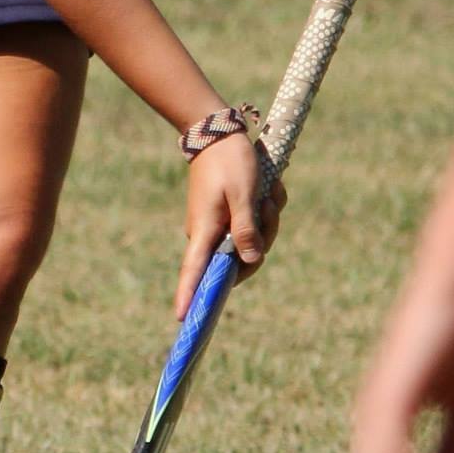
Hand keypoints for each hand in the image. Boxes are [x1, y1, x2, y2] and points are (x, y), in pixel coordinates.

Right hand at [174, 130, 286, 317]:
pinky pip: (251, 226)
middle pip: (240, 259)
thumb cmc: (230, 162)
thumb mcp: (244, 194)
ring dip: (267, 220)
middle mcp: (208, 234)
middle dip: (264, 238)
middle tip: (270, 206)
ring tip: (270, 192)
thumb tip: (251, 260)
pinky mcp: (227, 217)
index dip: (188, 295)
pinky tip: (269, 189)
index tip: (182, 319)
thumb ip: (247, 229)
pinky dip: (264, 211)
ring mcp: (217, 226)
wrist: (218, 133)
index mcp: (206, 230)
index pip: (194, 271)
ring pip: (250, 242)